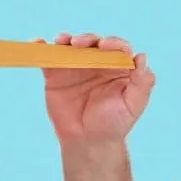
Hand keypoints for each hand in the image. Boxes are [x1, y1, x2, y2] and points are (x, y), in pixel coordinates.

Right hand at [37, 32, 154, 142]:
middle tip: (79, 43)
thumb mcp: (133, 105)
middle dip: (86, 39)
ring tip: (61, 41)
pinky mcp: (56, 74)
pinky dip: (42, 49)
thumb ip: (143, 82)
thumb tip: (142, 56)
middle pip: (92, 42)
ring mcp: (76, 66)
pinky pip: (49, 58)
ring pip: (70, 46)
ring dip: (65, 40)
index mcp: (118, 66)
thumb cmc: (114, 124)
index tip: (105, 46)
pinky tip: (38, 43)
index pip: (117, 48)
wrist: (88, 141)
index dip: (112, 43)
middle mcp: (97, 62)